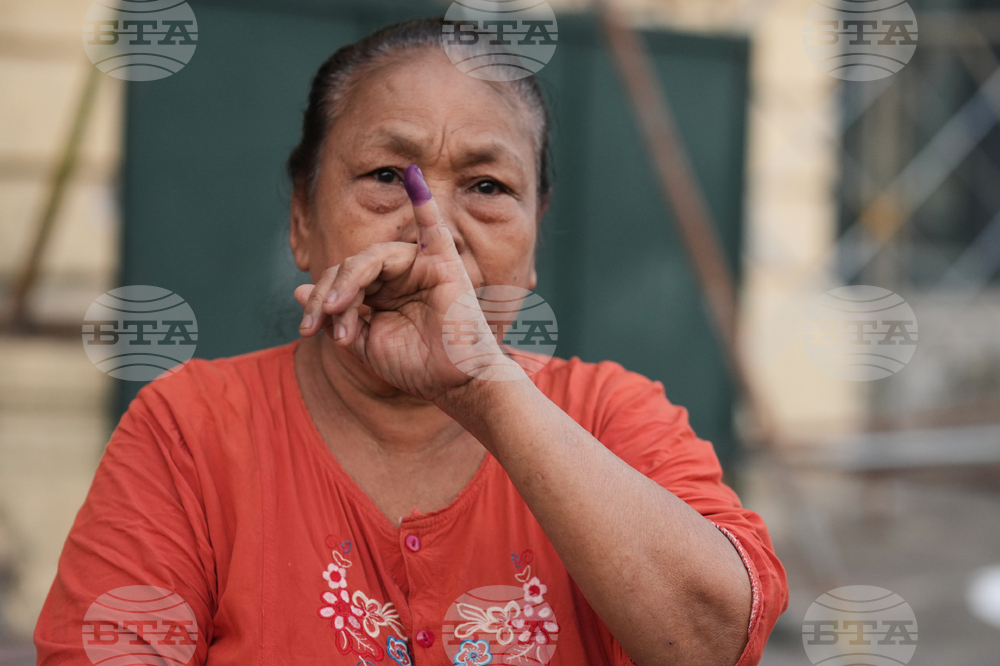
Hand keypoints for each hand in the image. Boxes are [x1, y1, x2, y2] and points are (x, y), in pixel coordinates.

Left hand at [294, 165, 518, 401]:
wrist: (453, 383)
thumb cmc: (415, 366)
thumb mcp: (364, 344)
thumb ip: (336, 317)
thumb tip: (300, 291)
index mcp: (380, 292)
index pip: (339, 281)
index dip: (319, 301)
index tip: (309, 331)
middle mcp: (397, 275)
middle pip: (350, 266)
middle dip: (328, 292)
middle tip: (319, 323)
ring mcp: (419, 267)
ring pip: (371, 257)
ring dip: (349, 279)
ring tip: (338, 306)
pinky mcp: (442, 264)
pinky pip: (433, 228)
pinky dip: (424, 200)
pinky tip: (413, 177)